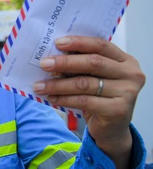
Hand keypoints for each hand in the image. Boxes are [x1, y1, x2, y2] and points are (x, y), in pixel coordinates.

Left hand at [32, 35, 144, 166]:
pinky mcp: (118, 110)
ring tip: (39, 86)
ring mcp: (127, 93)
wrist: (112, 129)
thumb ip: (81, 65)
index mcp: (124, 60)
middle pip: (93, 63)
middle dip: (65, 63)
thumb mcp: (94, 77)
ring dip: (58, 84)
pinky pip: (84, 101)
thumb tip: (52, 56)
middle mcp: (130, 74)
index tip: (57, 43)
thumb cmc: (100, 97)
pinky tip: (51, 98)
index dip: (78, 42)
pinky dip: (64, 99)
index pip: (101, 45)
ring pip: (85, 84)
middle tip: (44, 64)